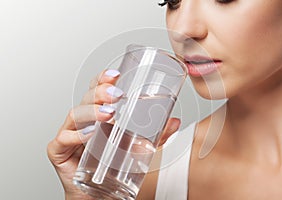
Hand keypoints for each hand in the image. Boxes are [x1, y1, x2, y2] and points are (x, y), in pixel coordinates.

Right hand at [47, 69, 180, 198]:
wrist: (96, 194)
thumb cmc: (111, 166)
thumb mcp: (138, 148)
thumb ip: (157, 136)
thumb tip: (175, 122)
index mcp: (98, 115)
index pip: (98, 90)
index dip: (103, 79)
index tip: (116, 75)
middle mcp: (83, 121)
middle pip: (87, 98)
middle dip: (100, 92)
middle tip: (116, 95)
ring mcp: (70, 134)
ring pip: (75, 114)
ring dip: (91, 111)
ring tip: (108, 114)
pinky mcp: (59, 151)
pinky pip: (63, 139)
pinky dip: (75, 135)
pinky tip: (90, 134)